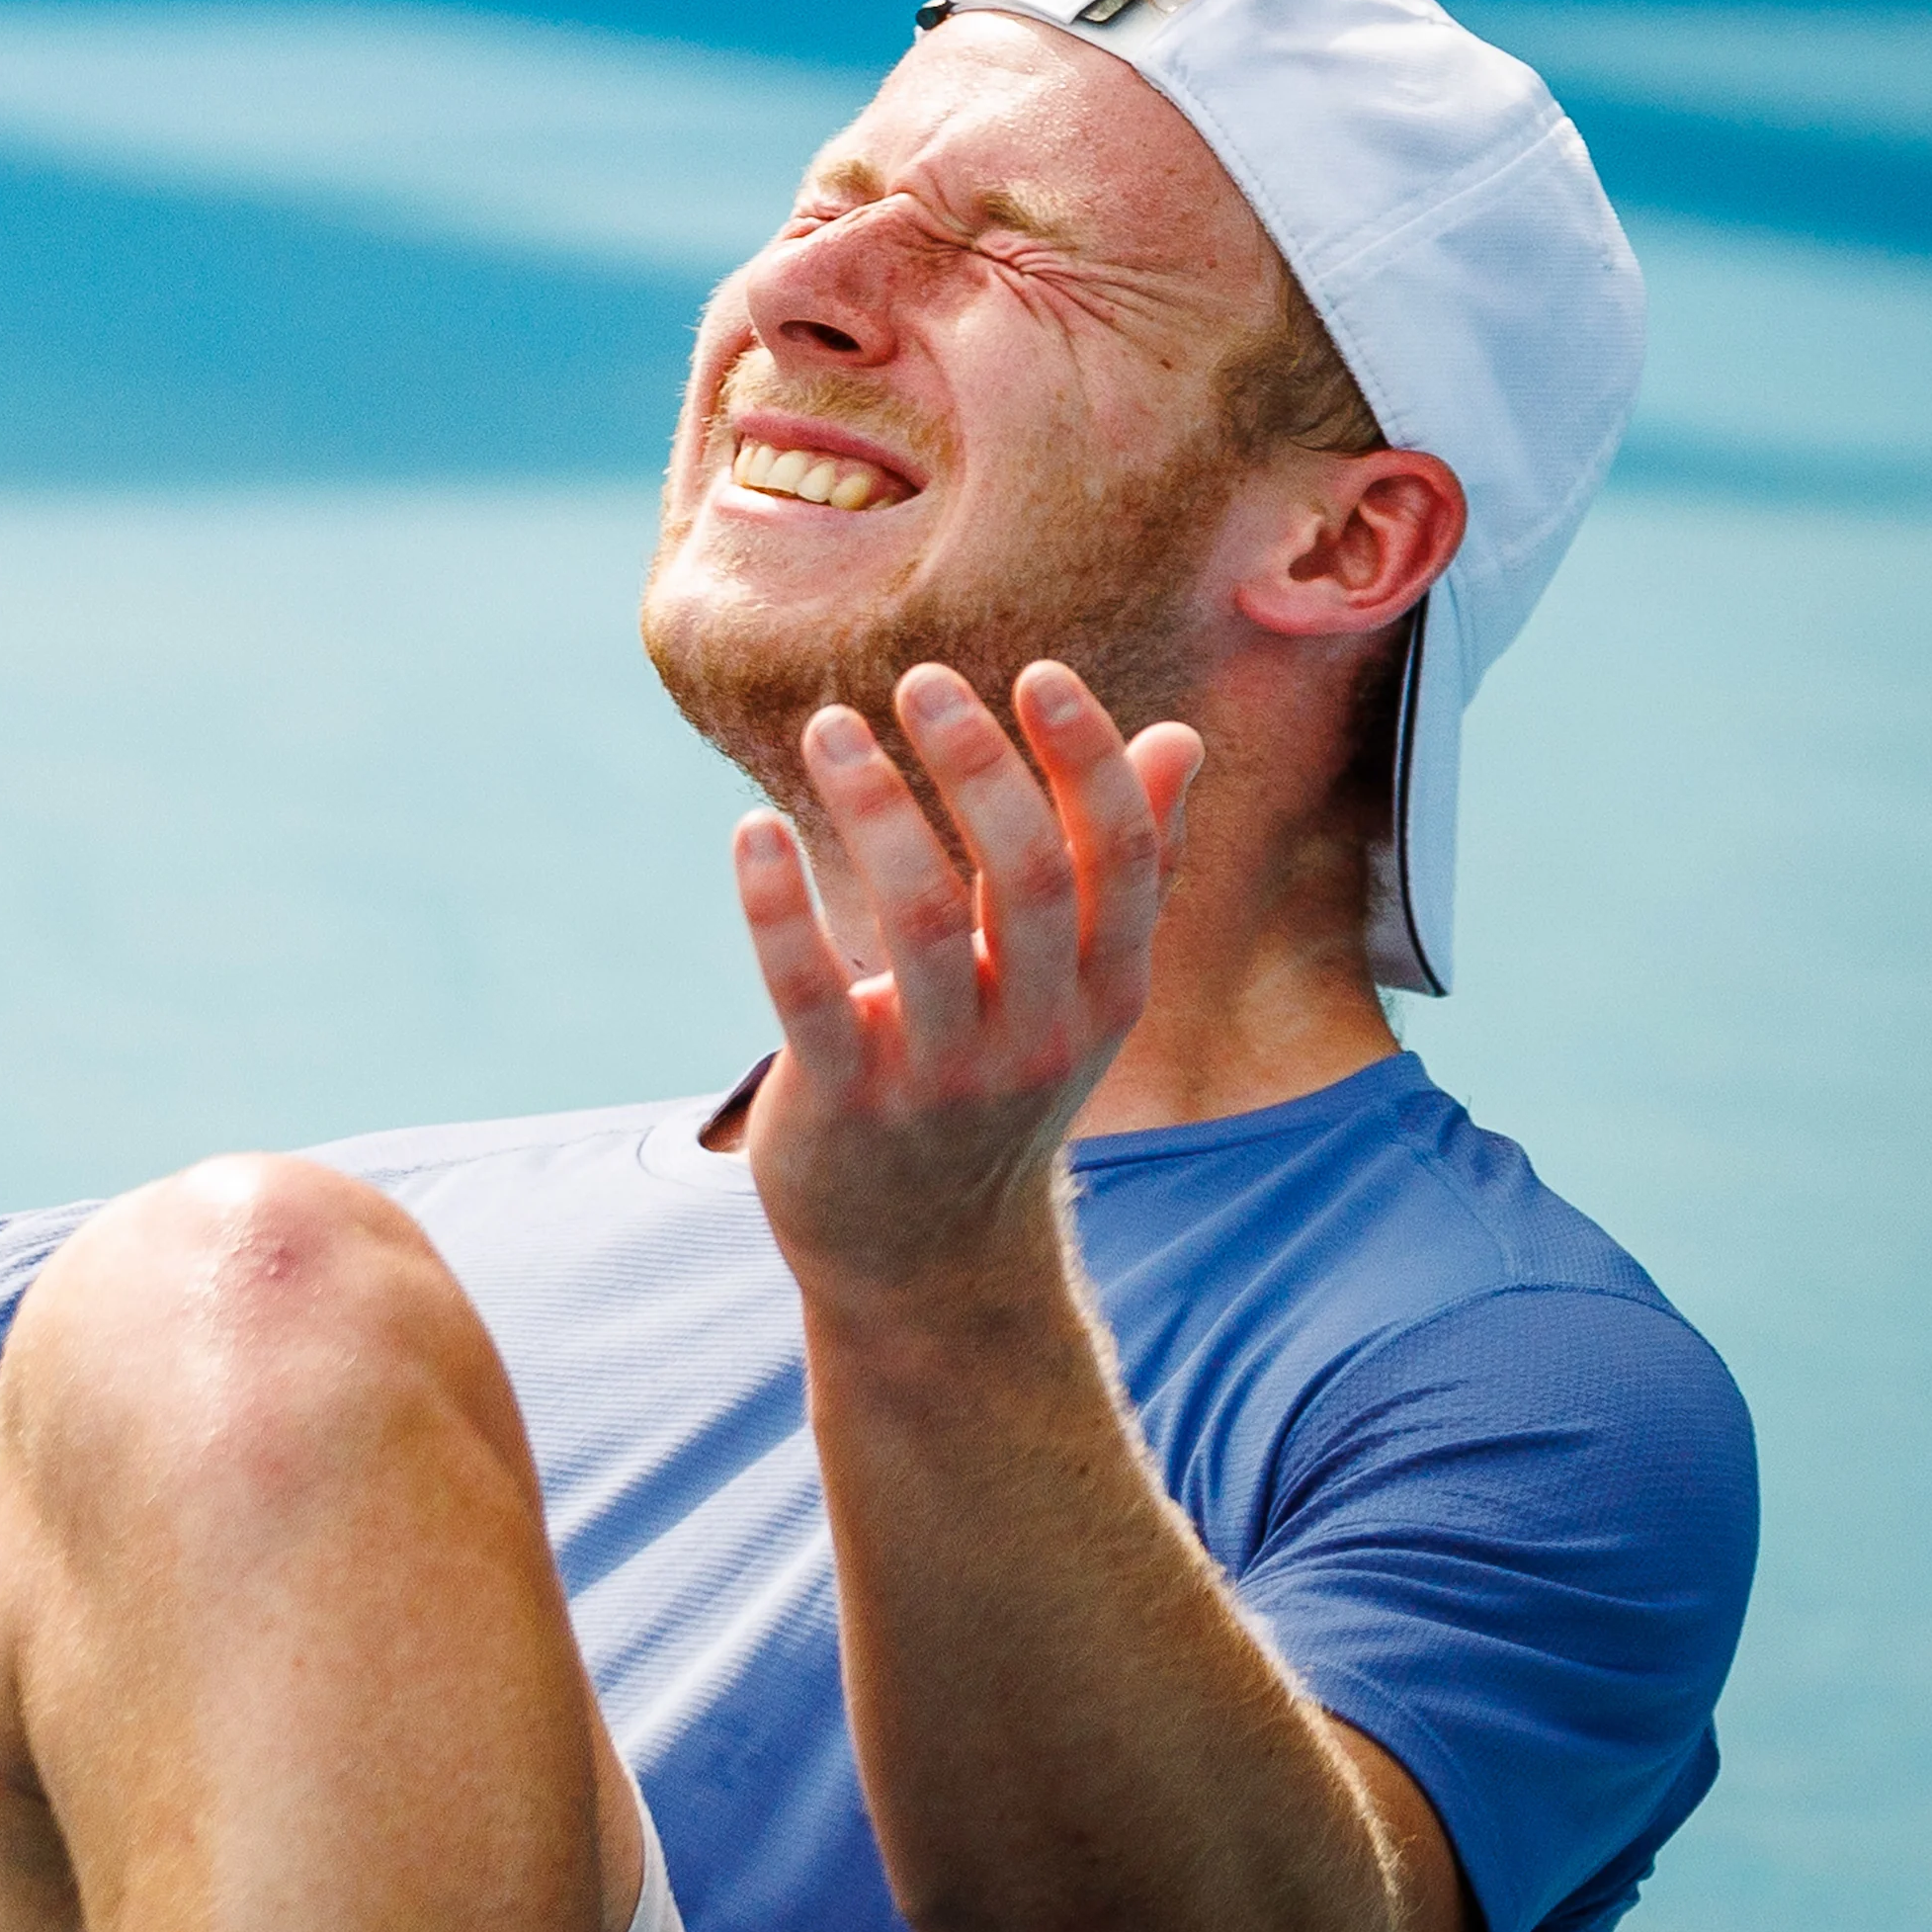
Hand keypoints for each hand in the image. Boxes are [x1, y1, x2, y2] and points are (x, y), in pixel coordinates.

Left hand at [730, 661, 1203, 1306]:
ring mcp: (941, 1075)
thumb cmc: (999, 1087)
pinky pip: (811, 994)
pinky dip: (779, 906)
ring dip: (874, 809)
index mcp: (1104, 991)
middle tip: (921, 679)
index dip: (1087, 761)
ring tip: (829, 726)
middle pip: (1031, 878)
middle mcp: (1037, 1033)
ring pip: (921, 921)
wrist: (926, 1258)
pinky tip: (752, 830)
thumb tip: (1179, 741)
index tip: (1036, 673)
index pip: (1121, 858)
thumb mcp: (1080, 995)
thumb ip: (1129, 871)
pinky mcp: (844, 1103)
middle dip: (980, 766)